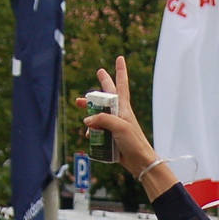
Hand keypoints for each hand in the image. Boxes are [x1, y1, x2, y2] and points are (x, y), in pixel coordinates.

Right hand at [77, 58, 178, 198]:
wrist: (140, 162)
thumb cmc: (134, 142)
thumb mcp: (119, 126)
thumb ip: (102, 119)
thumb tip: (88, 120)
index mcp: (123, 108)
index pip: (122, 85)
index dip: (120, 71)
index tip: (120, 58)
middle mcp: (119, 114)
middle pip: (108, 95)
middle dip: (103, 84)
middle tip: (100, 71)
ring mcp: (115, 125)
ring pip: (99, 113)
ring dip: (90, 110)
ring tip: (79, 105)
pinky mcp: (111, 136)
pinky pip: (98, 130)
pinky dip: (92, 131)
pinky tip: (89, 136)